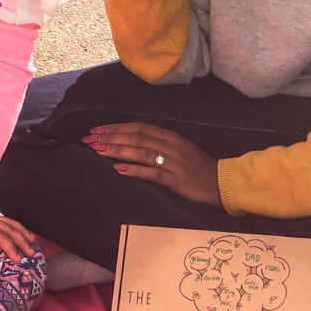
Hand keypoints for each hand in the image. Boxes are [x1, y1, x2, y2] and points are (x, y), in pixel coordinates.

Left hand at [0, 211, 37, 263]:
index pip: (0, 236)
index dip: (10, 247)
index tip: (18, 259)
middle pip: (8, 228)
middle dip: (21, 240)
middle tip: (31, 253)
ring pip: (9, 222)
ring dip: (21, 231)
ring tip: (32, 241)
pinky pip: (4, 221)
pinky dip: (15, 226)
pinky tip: (19, 232)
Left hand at [82, 122, 222, 206]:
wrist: (221, 183)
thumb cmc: (197, 167)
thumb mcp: (178, 149)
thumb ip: (157, 144)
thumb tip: (130, 142)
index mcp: (169, 136)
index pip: (138, 127)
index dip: (116, 127)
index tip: (96, 129)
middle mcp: (170, 145)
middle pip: (135, 137)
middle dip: (110, 137)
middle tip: (89, 138)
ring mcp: (173, 162)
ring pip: (140, 152)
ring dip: (117, 150)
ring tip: (97, 150)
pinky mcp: (176, 179)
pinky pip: (152, 172)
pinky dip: (135, 170)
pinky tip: (119, 169)